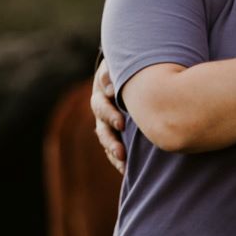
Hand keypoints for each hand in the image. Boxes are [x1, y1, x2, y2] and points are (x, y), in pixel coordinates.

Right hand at [91, 58, 125, 173]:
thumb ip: (113, 72)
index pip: (101, 104)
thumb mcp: (122, 64)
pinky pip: (114, 150)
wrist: (134, 76)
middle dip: (111, 136)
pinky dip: (118, 160)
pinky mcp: (116, 135)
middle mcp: (102, 111)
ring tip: (122, 161)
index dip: (109, 113)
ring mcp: (107, 124)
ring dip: (113, 151)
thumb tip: (108, 86)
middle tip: (121, 145)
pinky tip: (126, 170)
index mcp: (102, 93)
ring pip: (107, 140)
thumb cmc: (131, 67)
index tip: (121, 122)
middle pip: (102, 126)